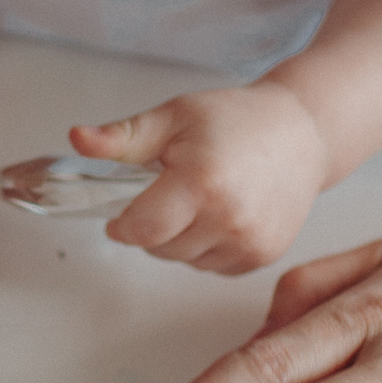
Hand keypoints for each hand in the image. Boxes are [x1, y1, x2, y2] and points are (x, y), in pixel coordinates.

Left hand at [71, 83, 330, 274]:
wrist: (303, 133)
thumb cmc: (237, 120)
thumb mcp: (174, 117)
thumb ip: (123, 137)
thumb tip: (77, 138)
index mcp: (202, 182)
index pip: (141, 230)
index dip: (123, 224)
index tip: (121, 214)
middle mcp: (230, 219)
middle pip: (159, 248)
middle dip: (153, 225)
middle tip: (173, 189)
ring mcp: (250, 242)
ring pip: (184, 260)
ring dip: (180, 238)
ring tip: (202, 197)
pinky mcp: (263, 256)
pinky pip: (212, 265)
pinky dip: (207, 246)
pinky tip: (223, 212)